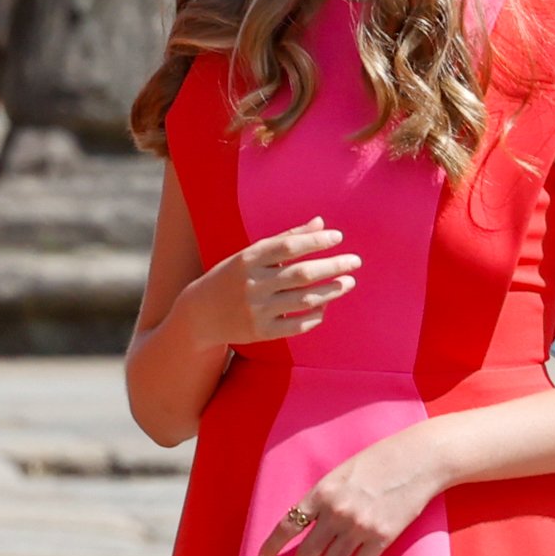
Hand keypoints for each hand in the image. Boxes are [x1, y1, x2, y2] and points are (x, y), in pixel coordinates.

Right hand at [183, 218, 360, 348]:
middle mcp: (252, 284)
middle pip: (301, 274)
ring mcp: (256, 310)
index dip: (316, 241)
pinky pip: (297, 325)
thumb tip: (321, 223)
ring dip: (331, 290)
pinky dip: (315, 315)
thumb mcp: (251, 254)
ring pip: (304, 299)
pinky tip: (325, 305)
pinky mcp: (261, 332)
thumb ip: (286, 238)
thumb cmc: (230, 277)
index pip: (288, 247)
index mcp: (248, 259)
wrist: (199, 315)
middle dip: (333, 266)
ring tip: (349, 282)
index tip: (338, 237)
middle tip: (356, 261)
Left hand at [256, 423, 448, 555]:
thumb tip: (309, 522)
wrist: (416, 461)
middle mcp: (337, 512)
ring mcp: (359, 526)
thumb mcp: (340, 473)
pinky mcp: (382, 537)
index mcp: (322, 492)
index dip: (271, 545)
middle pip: (308, 552)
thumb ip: (323, 497)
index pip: (288, 525)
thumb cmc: (377, 461)